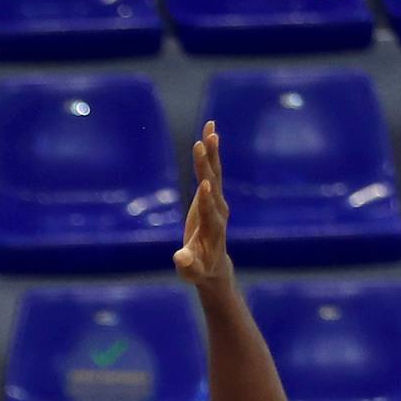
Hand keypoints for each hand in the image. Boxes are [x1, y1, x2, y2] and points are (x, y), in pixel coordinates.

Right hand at [173, 121, 231, 286]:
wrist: (213, 265)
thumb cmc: (198, 269)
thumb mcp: (190, 271)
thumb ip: (187, 264)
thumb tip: (181, 258)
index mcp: (212, 229)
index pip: (209, 211)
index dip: (206, 199)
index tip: (205, 184)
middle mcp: (218, 211)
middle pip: (213, 185)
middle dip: (207, 165)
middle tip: (203, 144)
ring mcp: (217, 201)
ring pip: (215, 172)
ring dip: (212, 151)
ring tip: (210, 130)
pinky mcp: (213, 194)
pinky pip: (212, 170)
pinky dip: (210, 152)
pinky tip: (209, 133)